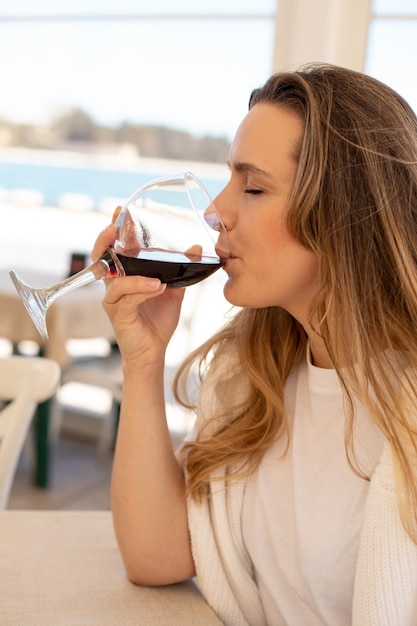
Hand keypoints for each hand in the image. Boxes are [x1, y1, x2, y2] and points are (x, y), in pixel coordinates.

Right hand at [91, 215, 184, 368]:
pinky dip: (142, 291)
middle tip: (113, 228)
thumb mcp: (172, 291)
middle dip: (105, 241)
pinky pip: (126, 298)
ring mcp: (113, 301)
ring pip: (116, 280)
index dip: (114, 230)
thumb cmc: (158, 321)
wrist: (153, 352)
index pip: (115, 249)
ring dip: (137, 277)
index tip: (120, 211)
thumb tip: (194, 248)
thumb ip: (179, 270)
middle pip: (101, 258)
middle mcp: (114, 286)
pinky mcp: (118, 314)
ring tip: (158, 279)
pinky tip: (157, 289)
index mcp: (125, 277)